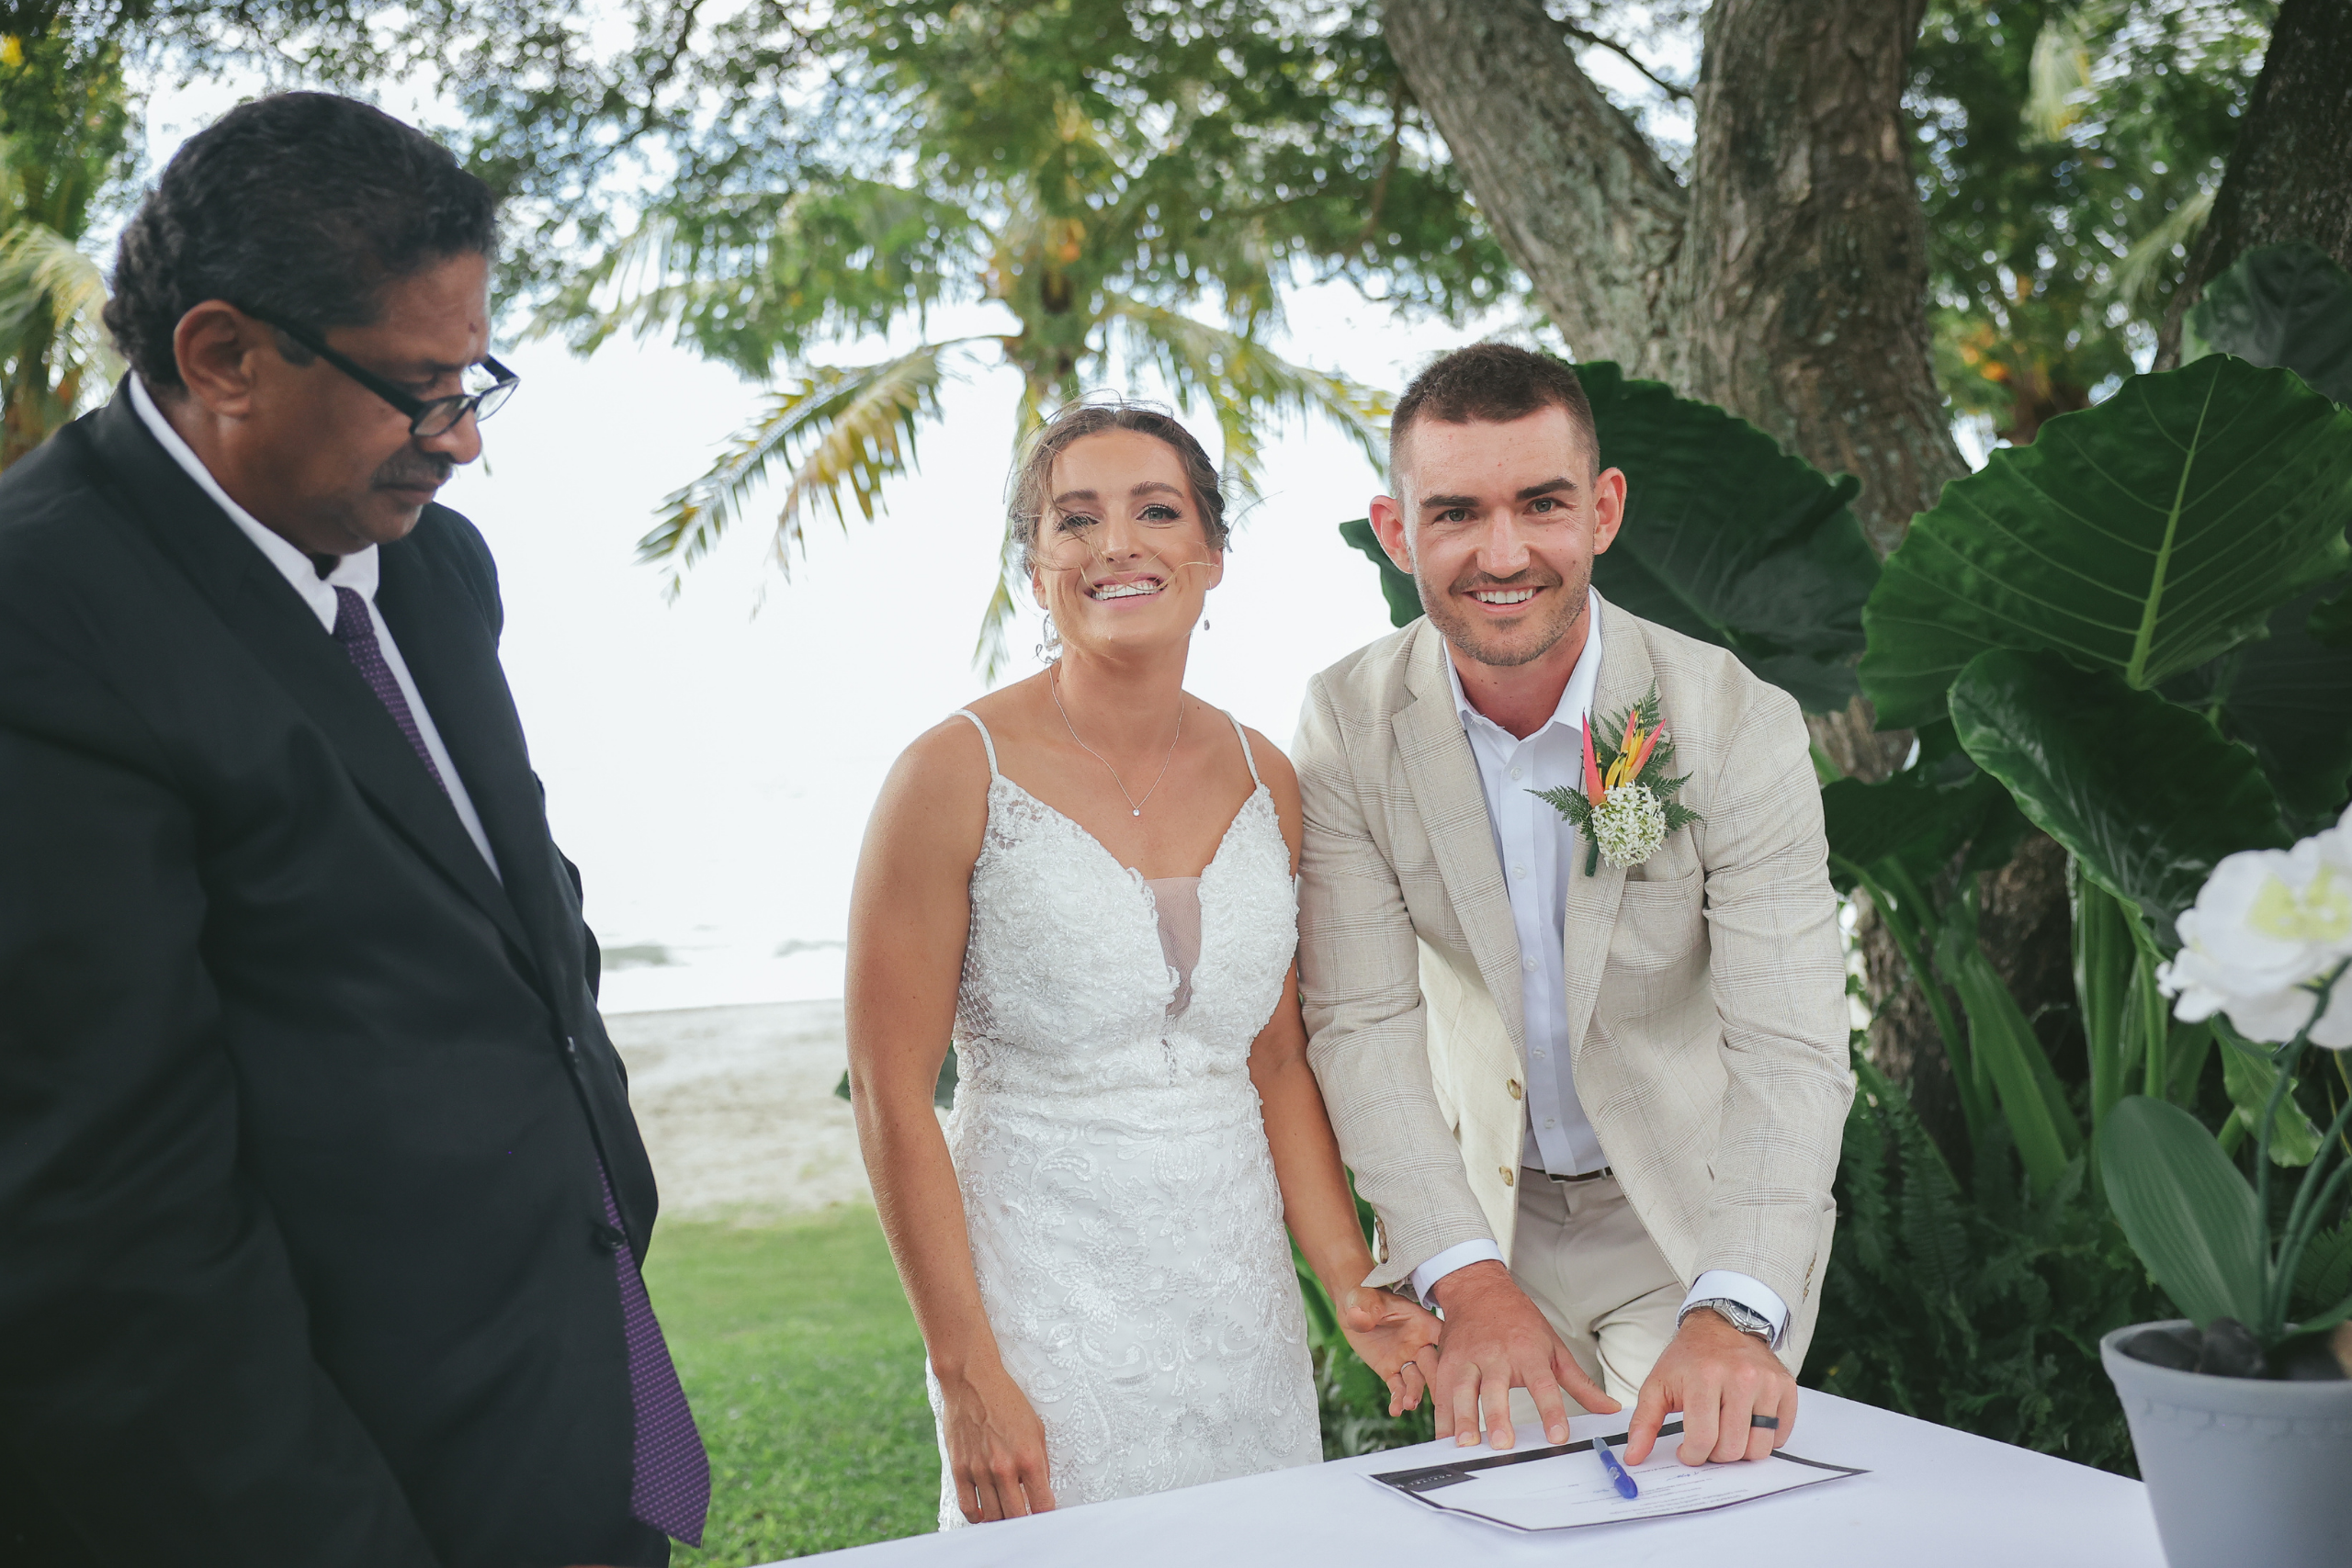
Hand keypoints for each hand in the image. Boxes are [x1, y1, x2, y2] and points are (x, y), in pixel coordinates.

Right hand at [935, 1359, 1056, 1521]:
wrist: (972, 1380)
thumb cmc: (1008, 1402)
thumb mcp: (1036, 1428)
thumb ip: (1040, 1463)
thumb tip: (1041, 1492)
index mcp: (1028, 1457)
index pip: (1042, 1505)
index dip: (1047, 1517)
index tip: (1047, 1518)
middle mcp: (1004, 1468)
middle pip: (1017, 1517)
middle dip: (1026, 1523)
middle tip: (1028, 1522)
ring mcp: (979, 1471)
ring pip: (993, 1516)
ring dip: (1003, 1521)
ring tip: (1009, 1517)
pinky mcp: (959, 1469)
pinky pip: (968, 1507)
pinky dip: (978, 1517)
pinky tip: (985, 1514)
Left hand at [1338, 1286, 1444, 1416]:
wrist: (1353, 1307)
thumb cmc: (1365, 1296)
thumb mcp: (1366, 1299)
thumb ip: (1366, 1309)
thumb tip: (1360, 1316)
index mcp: (1421, 1323)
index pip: (1442, 1337)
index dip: (1453, 1351)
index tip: (1461, 1368)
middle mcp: (1419, 1344)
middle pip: (1433, 1364)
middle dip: (1436, 1380)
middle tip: (1439, 1398)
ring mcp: (1405, 1359)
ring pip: (1416, 1379)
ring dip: (1414, 1393)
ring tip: (1409, 1404)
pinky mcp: (1390, 1371)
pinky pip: (1396, 1387)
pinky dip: (1397, 1399)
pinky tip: (1395, 1411)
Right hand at [1426, 1261, 1618, 1448]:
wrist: (1479, 1291)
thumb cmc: (1519, 1322)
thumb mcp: (1554, 1348)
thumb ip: (1580, 1384)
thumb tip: (1609, 1409)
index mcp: (1527, 1352)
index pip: (1543, 1384)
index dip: (1551, 1411)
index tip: (1557, 1436)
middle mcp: (1496, 1355)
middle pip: (1496, 1388)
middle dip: (1497, 1416)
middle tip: (1502, 1443)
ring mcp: (1468, 1358)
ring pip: (1462, 1390)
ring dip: (1463, 1418)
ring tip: (1467, 1443)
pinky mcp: (1446, 1364)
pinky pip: (1442, 1393)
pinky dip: (1442, 1417)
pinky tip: (1444, 1438)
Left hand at [1623, 1307, 1796, 1465]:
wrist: (1721, 1326)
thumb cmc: (1689, 1358)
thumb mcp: (1658, 1384)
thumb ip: (1644, 1423)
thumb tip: (1633, 1457)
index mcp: (1705, 1377)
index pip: (1702, 1440)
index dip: (1692, 1455)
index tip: (1687, 1451)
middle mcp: (1740, 1378)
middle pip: (1732, 1448)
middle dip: (1715, 1455)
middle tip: (1707, 1441)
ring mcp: (1767, 1383)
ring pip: (1759, 1447)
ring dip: (1740, 1450)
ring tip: (1726, 1433)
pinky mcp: (1785, 1387)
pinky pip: (1780, 1435)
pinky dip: (1764, 1438)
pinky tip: (1747, 1424)